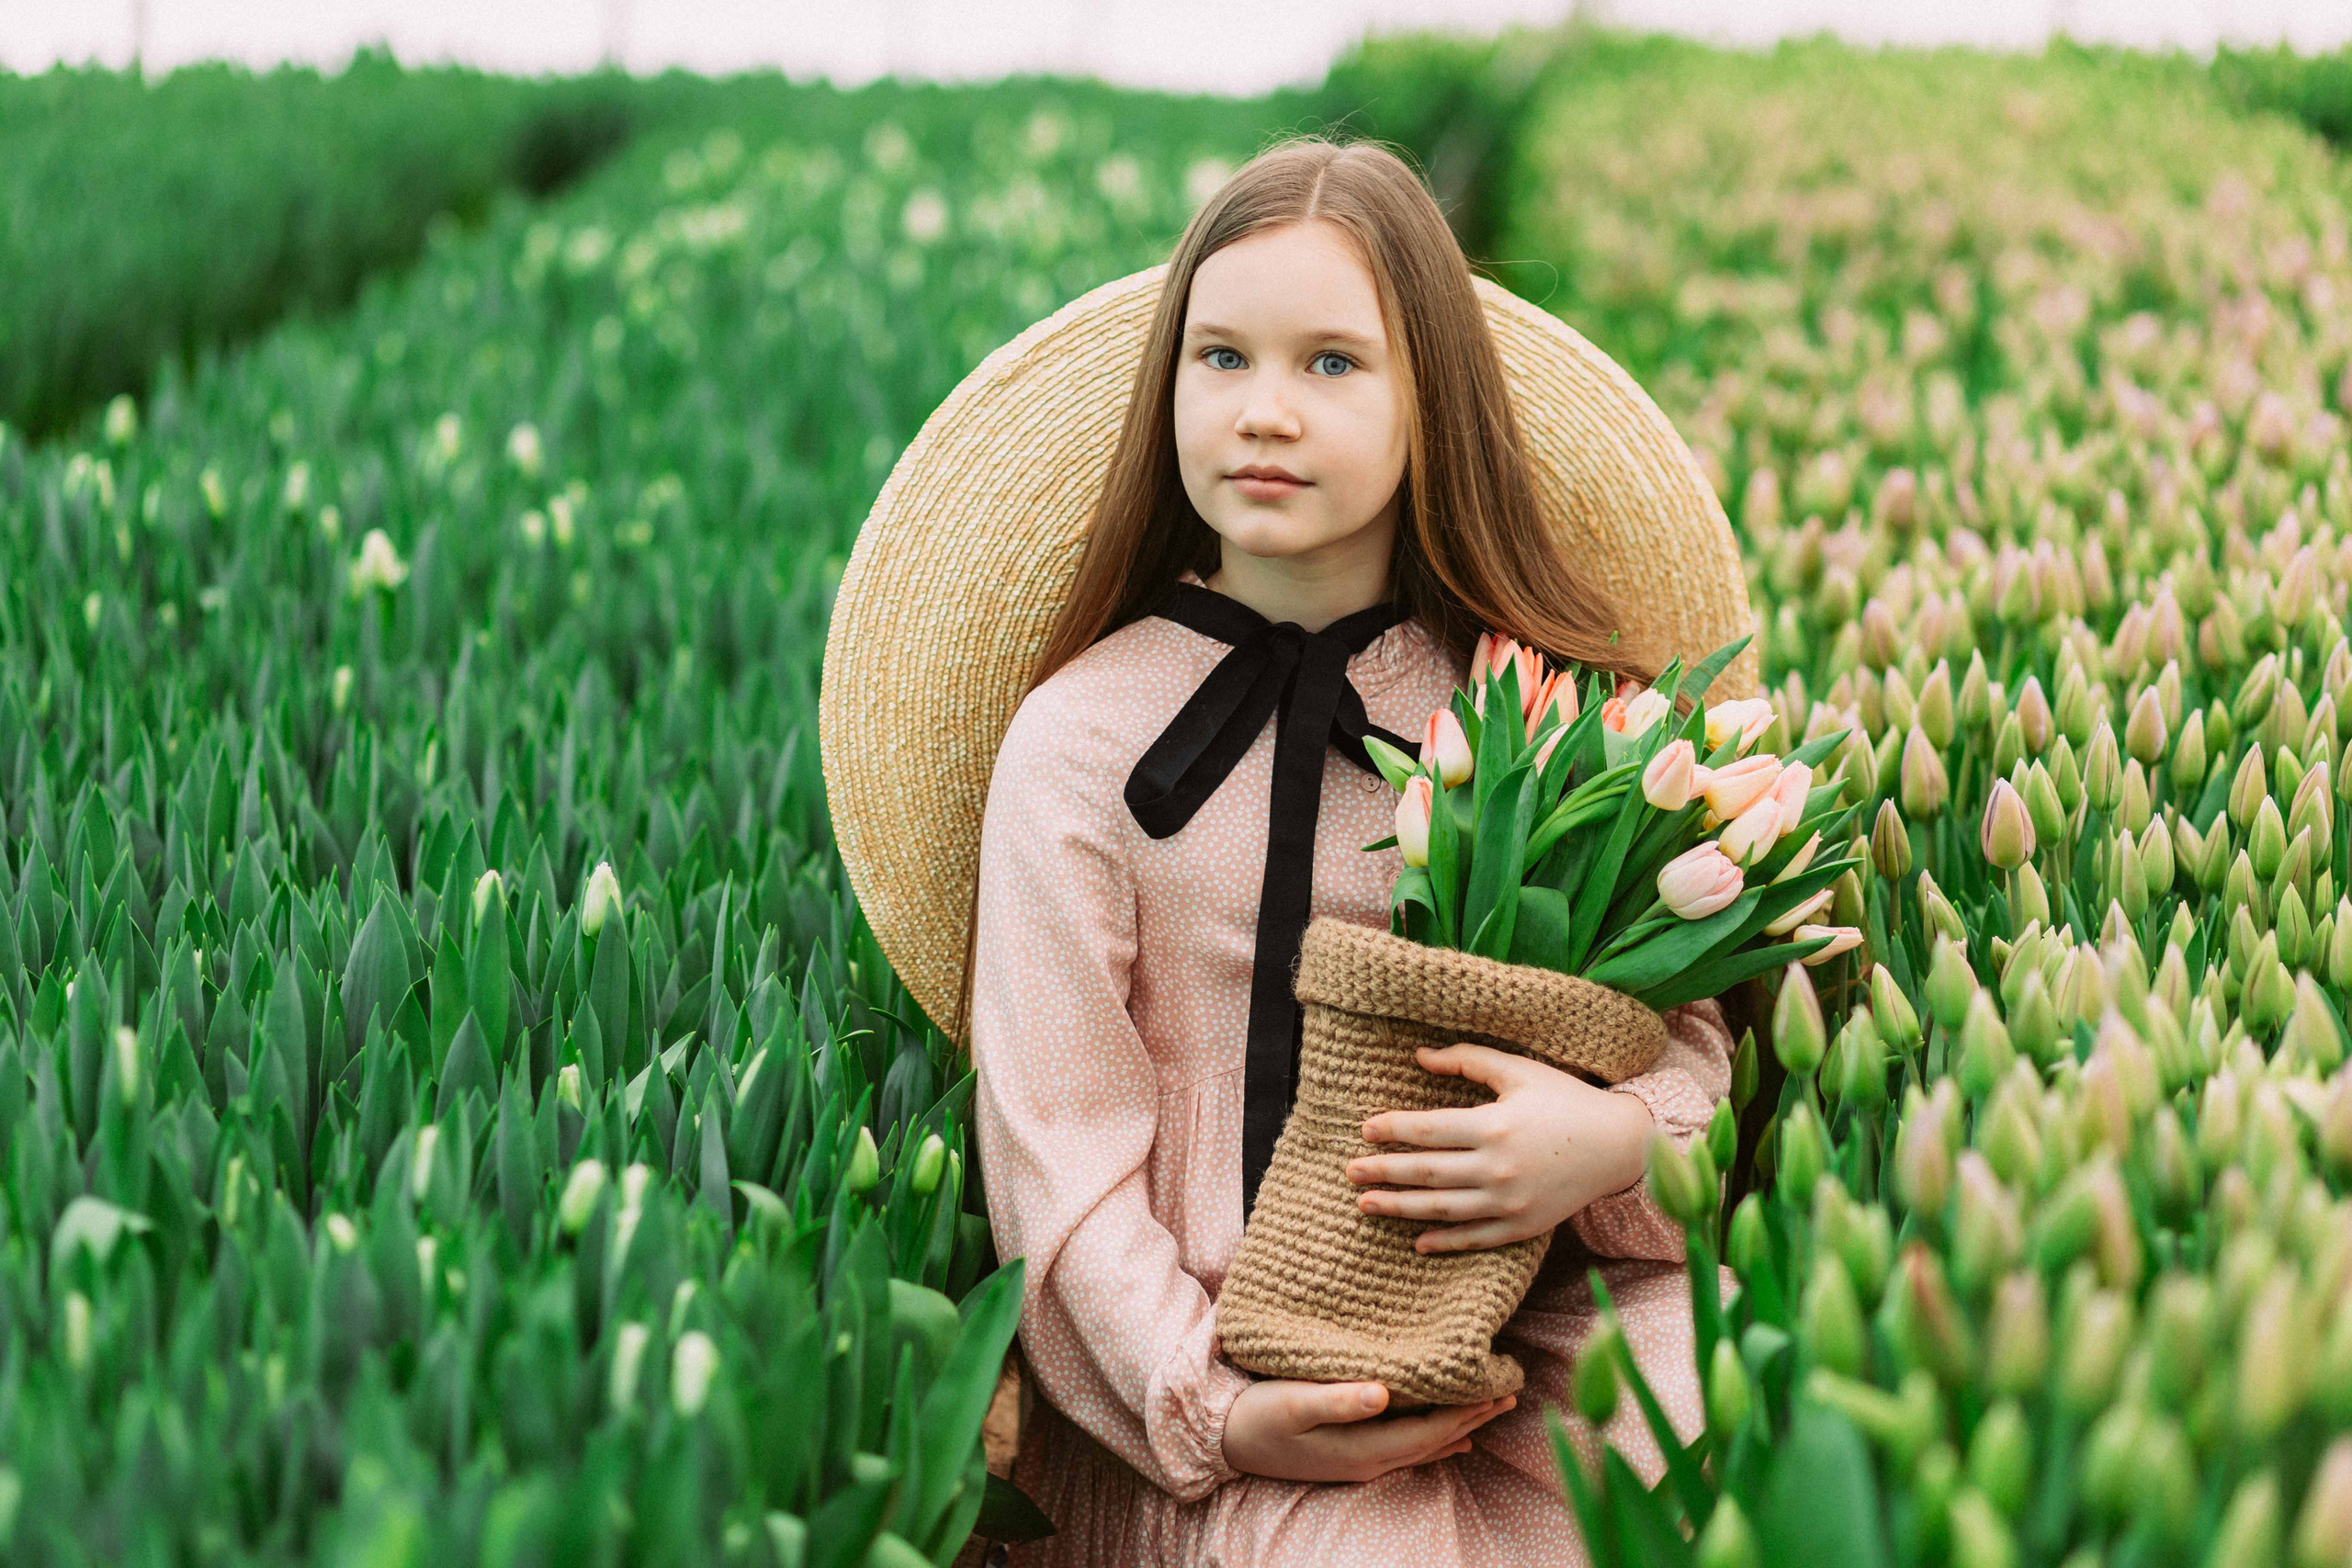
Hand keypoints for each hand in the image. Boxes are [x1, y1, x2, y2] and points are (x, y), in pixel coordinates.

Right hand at [1220, 1378, 1515, 1482]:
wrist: (1225, 1439)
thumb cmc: (1258, 1414)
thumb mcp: (1294, 1403)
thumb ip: (1339, 1400)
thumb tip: (1385, 1393)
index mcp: (1363, 1448)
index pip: (1430, 1431)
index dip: (1466, 1411)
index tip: (1497, 1387)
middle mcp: (1370, 1460)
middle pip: (1435, 1439)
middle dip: (1473, 1416)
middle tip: (1510, 1391)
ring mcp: (1361, 1460)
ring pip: (1425, 1444)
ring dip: (1459, 1424)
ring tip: (1490, 1405)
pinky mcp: (1351, 1451)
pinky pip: (1407, 1445)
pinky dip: (1434, 1435)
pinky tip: (1449, 1435)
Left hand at [1345, 1044, 1655, 1252]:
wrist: (1619, 1145)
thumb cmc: (1565, 1100)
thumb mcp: (1518, 1070)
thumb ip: (1467, 1060)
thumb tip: (1419, 1054)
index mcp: (1494, 1125)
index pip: (1428, 1130)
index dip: (1392, 1129)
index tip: (1364, 1129)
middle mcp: (1498, 1167)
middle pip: (1426, 1172)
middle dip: (1383, 1172)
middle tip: (1350, 1172)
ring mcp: (1511, 1201)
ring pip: (1443, 1209)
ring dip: (1401, 1208)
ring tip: (1367, 1205)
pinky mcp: (1524, 1226)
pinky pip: (1476, 1238)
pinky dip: (1446, 1241)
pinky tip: (1418, 1242)